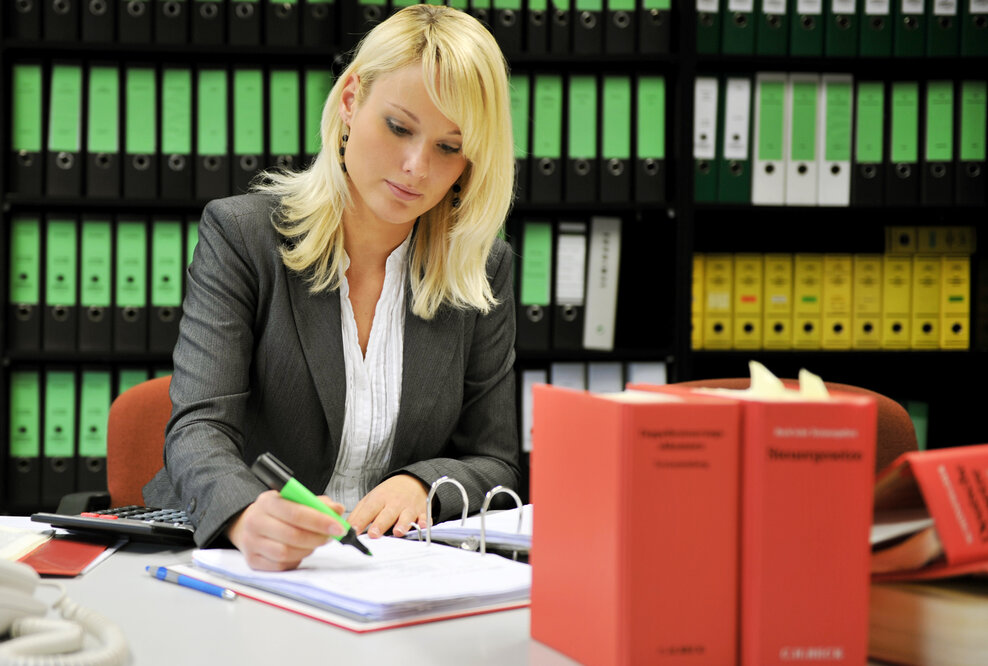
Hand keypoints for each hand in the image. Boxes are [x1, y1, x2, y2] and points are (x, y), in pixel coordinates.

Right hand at [226, 490, 346, 570]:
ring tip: (314, 543)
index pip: (296, 513)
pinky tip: (300, 551)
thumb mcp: (296, 500)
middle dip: (317, 538)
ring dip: (307, 549)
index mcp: (267, 502)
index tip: (337, 527)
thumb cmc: (278, 512)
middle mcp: (255, 521)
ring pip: (286, 552)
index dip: (320, 521)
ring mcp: (251, 543)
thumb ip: (318, 503)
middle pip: (292, 535)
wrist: (252, 524)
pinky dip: (295, 560)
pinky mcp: (253, 561)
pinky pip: (280, 565)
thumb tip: (337, 510)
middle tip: (330, 537)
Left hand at [347, 474, 428, 538]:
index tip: (353, 531)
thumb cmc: (389, 494)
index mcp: (379, 499)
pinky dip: (424, 522)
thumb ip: (358, 514)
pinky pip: (424, 517)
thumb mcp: (371, 499)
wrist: (412, 482)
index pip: (368, 510)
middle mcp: (394, 503)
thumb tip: (345, 528)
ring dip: (402, 524)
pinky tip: (422, 526)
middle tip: (374, 534)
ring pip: (406, 516)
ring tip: (397, 532)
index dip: (360, 520)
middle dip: (380, 524)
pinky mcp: (422, 512)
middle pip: (386, 514)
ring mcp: (409, 508)